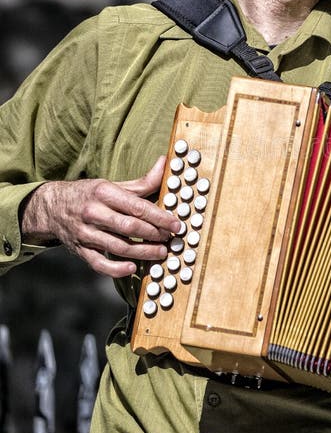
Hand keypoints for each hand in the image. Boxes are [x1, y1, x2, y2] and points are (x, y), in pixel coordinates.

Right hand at [20, 157, 181, 277]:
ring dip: (143, 252)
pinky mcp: (80, 250)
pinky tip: (133, 268)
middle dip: (154, 235)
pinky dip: (116, 269)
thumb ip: (142, 182)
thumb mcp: (113, 185)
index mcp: (103, 192)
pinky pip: (99, 264)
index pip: (137, 206)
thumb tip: (165, 164)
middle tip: (170, 238)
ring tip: (161, 252)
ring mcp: (85, 233)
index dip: (160, 217)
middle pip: (129, 227)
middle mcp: (93, 212)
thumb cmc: (90, 195)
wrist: (52, 207)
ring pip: (118, 247)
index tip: (176, 224)